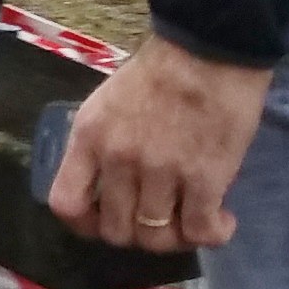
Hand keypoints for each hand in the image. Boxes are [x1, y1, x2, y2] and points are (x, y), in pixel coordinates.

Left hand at [48, 36, 272, 249]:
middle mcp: (118, 159)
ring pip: (157, 239)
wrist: (207, 49)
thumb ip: (101, 145)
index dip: (85, 225)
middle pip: (116, 231)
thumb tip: (107, 186)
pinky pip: (200, 232)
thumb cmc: (159, 72)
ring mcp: (160, 172)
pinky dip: (212, 235)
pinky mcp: (204, 179)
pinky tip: (221, 220)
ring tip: (191, 220)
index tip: (106, 222)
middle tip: (158, 221)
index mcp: (89, 137)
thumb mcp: (107, 104)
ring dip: (176, 238)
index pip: (66, 203)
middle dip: (137, 235)